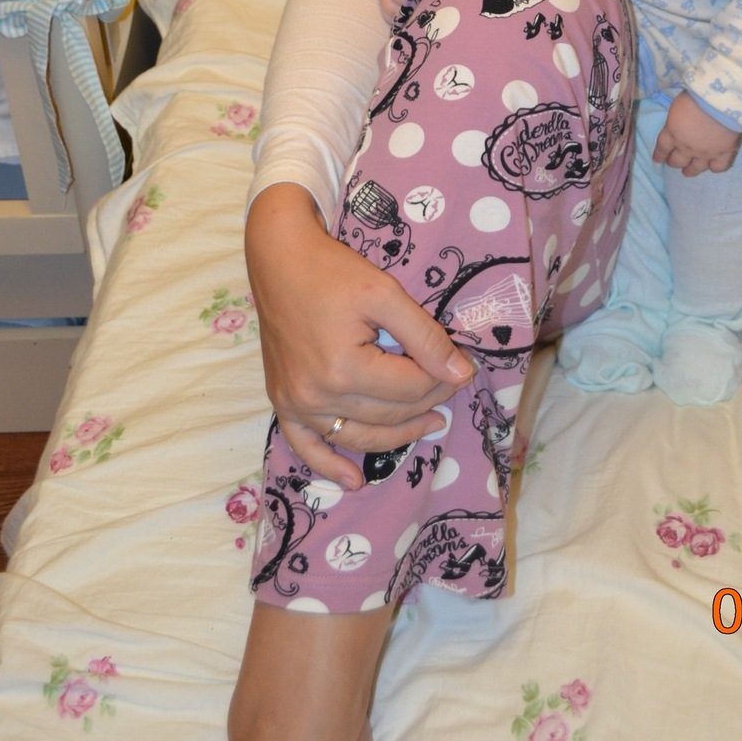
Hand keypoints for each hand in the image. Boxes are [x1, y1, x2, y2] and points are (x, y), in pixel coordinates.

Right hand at [245, 182, 473, 491]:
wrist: (279, 259)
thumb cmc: (333, 271)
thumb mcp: (385, 293)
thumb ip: (424, 336)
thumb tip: (461, 374)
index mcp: (344, 368)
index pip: (409, 388)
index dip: (442, 378)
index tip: (461, 367)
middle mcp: (316, 394)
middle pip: (388, 414)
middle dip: (426, 402)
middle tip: (450, 386)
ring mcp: (295, 403)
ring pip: (357, 436)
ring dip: (397, 436)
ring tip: (430, 425)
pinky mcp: (282, 402)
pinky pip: (307, 447)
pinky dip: (330, 466)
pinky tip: (355, 481)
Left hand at [653, 92, 741, 176]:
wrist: (719, 103)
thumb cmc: (696, 97)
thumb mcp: (678, 104)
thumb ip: (677, 117)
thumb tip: (679, 118)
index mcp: (672, 133)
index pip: (662, 148)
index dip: (659, 155)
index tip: (657, 160)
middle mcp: (686, 147)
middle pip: (677, 161)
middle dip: (674, 162)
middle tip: (674, 162)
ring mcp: (705, 153)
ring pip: (695, 168)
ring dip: (690, 170)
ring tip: (688, 172)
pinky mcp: (723, 154)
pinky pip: (718, 167)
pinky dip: (714, 167)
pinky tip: (713, 165)